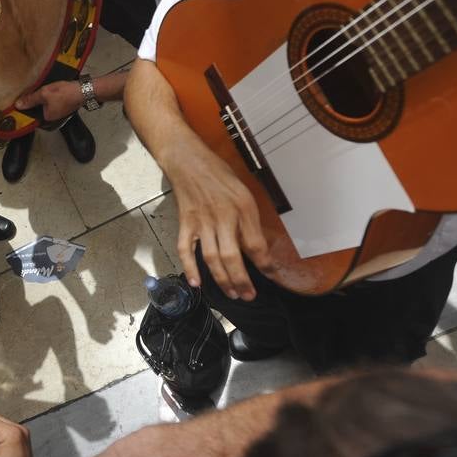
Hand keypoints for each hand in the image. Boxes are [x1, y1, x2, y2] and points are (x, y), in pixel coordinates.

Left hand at [16, 81, 83, 122]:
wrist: (83, 90)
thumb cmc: (64, 93)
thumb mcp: (44, 94)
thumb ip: (31, 100)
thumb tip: (18, 105)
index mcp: (47, 117)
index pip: (32, 114)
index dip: (27, 107)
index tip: (21, 100)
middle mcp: (53, 117)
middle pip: (39, 109)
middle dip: (35, 101)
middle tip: (29, 92)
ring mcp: (60, 111)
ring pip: (46, 105)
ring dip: (43, 98)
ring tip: (38, 89)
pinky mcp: (64, 105)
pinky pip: (53, 102)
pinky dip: (50, 96)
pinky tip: (49, 89)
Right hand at [166, 143, 267, 300]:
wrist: (187, 160)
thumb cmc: (219, 173)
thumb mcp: (243, 190)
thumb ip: (249, 218)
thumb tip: (256, 244)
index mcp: (242, 208)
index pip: (256, 244)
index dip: (265, 265)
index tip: (271, 276)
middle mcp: (223, 217)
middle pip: (233, 257)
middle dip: (242, 281)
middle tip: (248, 296)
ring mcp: (202, 222)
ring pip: (211, 258)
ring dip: (222, 280)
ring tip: (231, 294)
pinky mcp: (185, 223)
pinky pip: (186, 249)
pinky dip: (190, 267)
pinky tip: (196, 283)